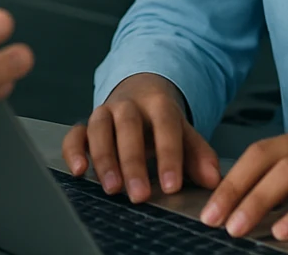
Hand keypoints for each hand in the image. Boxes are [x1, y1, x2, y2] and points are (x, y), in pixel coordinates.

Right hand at [61, 73, 220, 203]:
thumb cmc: (162, 122)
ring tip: (112, 188)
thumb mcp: (185, 133)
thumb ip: (199, 155)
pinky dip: (73, 151)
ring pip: (99, 128)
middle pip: (129, 126)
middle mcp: (129, 104)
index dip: (169, 156)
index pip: (165, 126)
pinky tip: (80, 171)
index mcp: (159, 104)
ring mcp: (105, 113)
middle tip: (140, 194)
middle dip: (133, 162)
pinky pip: (75, 135)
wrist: (139, 92)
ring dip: (104, 159)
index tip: (171, 186)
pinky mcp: (85, 125)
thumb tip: (213, 180)